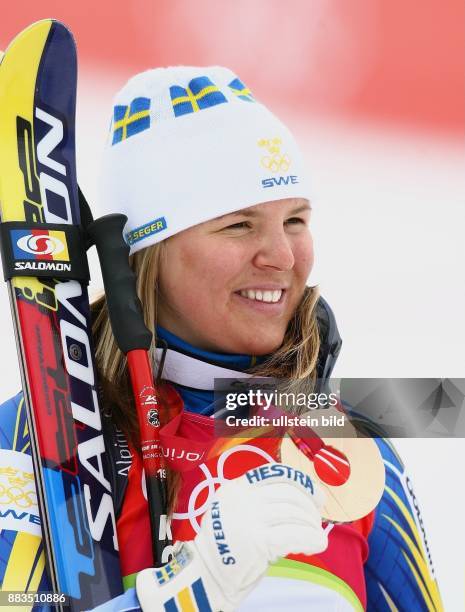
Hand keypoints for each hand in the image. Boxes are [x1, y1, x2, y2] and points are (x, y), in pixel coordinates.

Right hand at [136, 463, 326, 610]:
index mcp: (236, 487)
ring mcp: (248, 518)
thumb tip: (301, 500)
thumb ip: (259, 500)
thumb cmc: (227, 546)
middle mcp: (242, 498)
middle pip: (288, 492)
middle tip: (317, 518)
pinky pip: (294, 534)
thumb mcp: (235, 510)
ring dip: (311, 524)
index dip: (301, 482)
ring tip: (316, 535)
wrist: (206, 574)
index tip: (315, 494)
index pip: (274, 473)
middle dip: (309, 506)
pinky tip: (317, 544)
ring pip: (293, 513)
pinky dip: (311, 538)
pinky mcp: (257, 541)